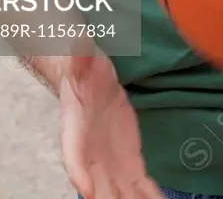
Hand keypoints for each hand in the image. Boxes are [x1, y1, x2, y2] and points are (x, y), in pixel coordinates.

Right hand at [59, 51, 163, 198]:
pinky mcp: (129, 161)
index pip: (73, 154)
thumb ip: (78, 53)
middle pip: (99, 186)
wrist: (91, 79)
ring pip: (122, 193)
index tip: (87, 190)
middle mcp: (90, 153)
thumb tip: (78, 40)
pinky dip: (150, 197)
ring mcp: (110, 162)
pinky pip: (141, 185)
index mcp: (74, 128)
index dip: (79, 173)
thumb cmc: (81, 68)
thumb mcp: (78, 56)